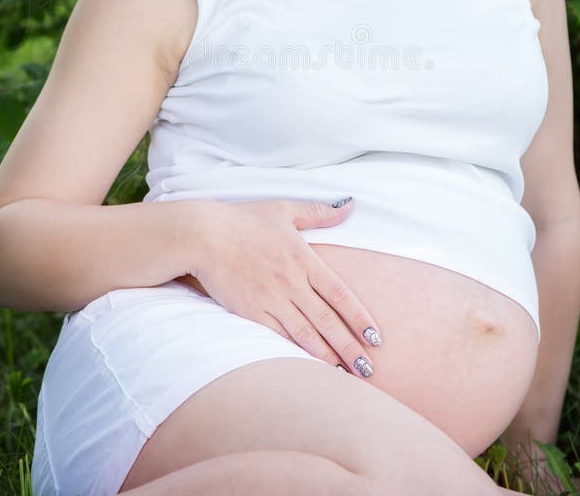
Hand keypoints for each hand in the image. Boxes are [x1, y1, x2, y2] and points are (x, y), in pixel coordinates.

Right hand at [181, 197, 382, 377]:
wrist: (204, 234)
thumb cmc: (243, 219)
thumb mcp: (284, 209)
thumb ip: (318, 212)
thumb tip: (349, 206)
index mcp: (303, 258)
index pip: (340, 294)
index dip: (360, 318)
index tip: (376, 337)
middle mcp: (291, 282)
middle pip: (327, 320)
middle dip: (350, 347)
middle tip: (369, 369)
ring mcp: (271, 299)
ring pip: (306, 334)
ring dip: (328, 355)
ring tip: (346, 374)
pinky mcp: (250, 311)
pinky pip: (278, 337)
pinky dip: (296, 352)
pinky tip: (309, 365)